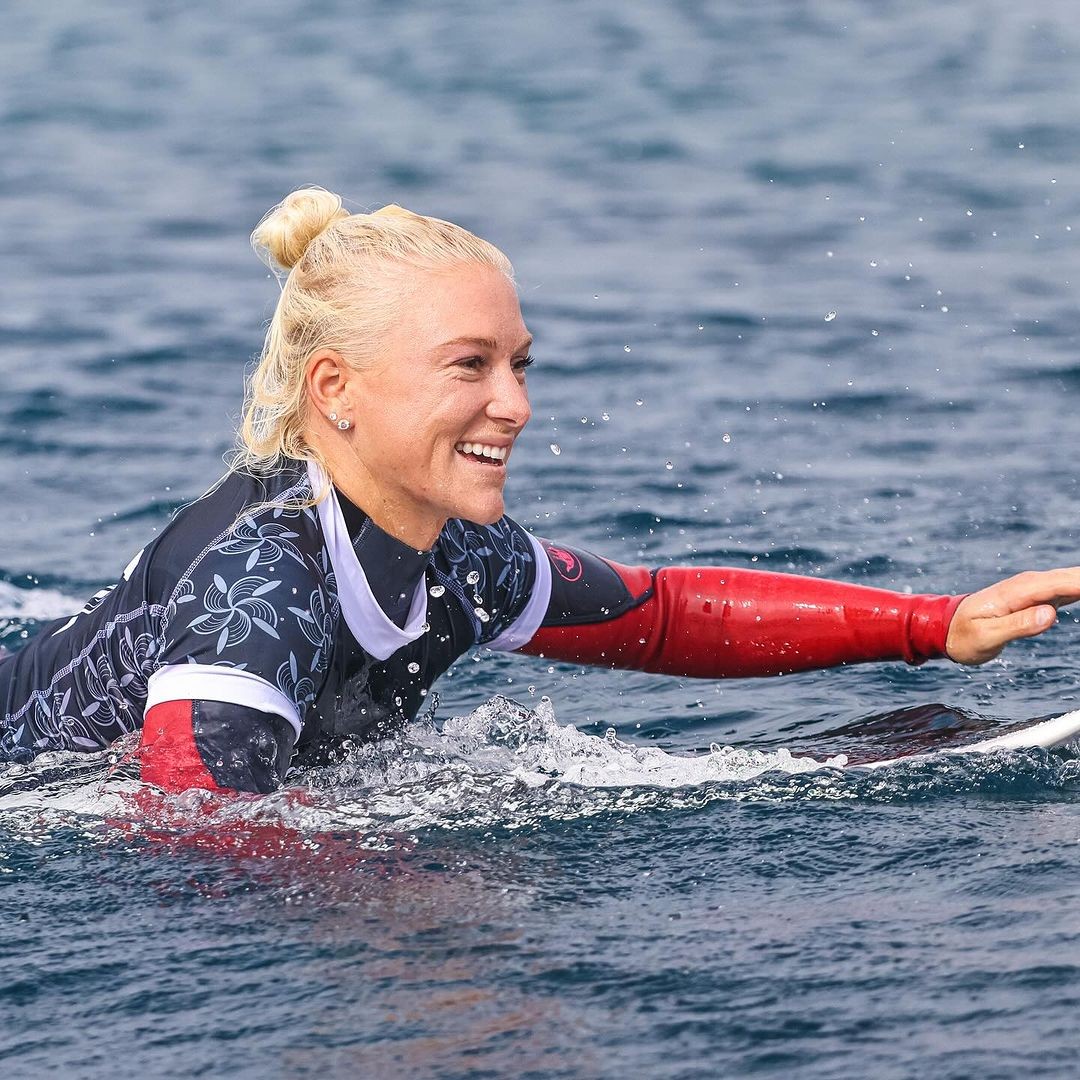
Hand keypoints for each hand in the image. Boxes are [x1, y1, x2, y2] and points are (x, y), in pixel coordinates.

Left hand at [946, 568, 1079, 664]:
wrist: (945, 628)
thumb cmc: (963, 635)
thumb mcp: (986, 637)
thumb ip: (1017, 626)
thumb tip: (1050, 614)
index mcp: (1020, 591)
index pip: (1065, 583)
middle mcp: (1031, 584)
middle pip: (1077, 578)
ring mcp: (1036, 588)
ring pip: (1076, 582)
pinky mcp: (1039, 596)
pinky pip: (1071, 590)